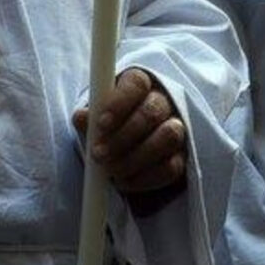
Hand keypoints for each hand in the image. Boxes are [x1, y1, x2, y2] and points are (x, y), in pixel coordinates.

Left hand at [71, 68, 188, 195]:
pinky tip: (124, 181)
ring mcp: (177, 128)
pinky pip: (171, 167)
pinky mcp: (182, 157)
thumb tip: (82, 118)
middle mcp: (163, 102)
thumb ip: (89, 117)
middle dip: (123, 136)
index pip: (136, 84)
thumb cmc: (110, 127)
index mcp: (139, 85)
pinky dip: (144, 177)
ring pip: (168, 136)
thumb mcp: (95, 119)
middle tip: (99, 154)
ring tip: (111, 170)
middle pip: (152, 111)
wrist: (127, 151)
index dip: (120, 103)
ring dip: (135, 157)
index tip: (101, 124)